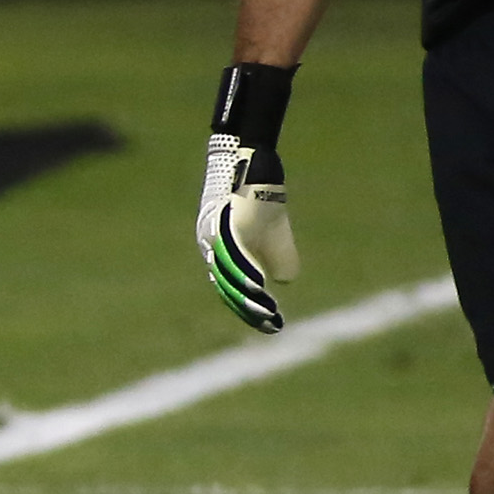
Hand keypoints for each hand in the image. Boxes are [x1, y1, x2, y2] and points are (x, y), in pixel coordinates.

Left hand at [198, 133, 298, 333]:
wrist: (258, 167)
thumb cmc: (264, 202)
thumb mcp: (276, 238)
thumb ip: (278, 260)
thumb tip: (282, 281)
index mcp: (219, 253)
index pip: (230, 289)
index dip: (248, 309)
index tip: (268, 326)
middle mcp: (211, 246)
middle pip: (227, 286)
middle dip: (248, 309)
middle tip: (269, 326)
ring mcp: (216, 235)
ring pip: (228, 273)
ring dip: (247, 296)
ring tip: (266, 313)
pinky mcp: (225, 222)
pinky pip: (232, 253)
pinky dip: (244, 271)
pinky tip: (257, 287)